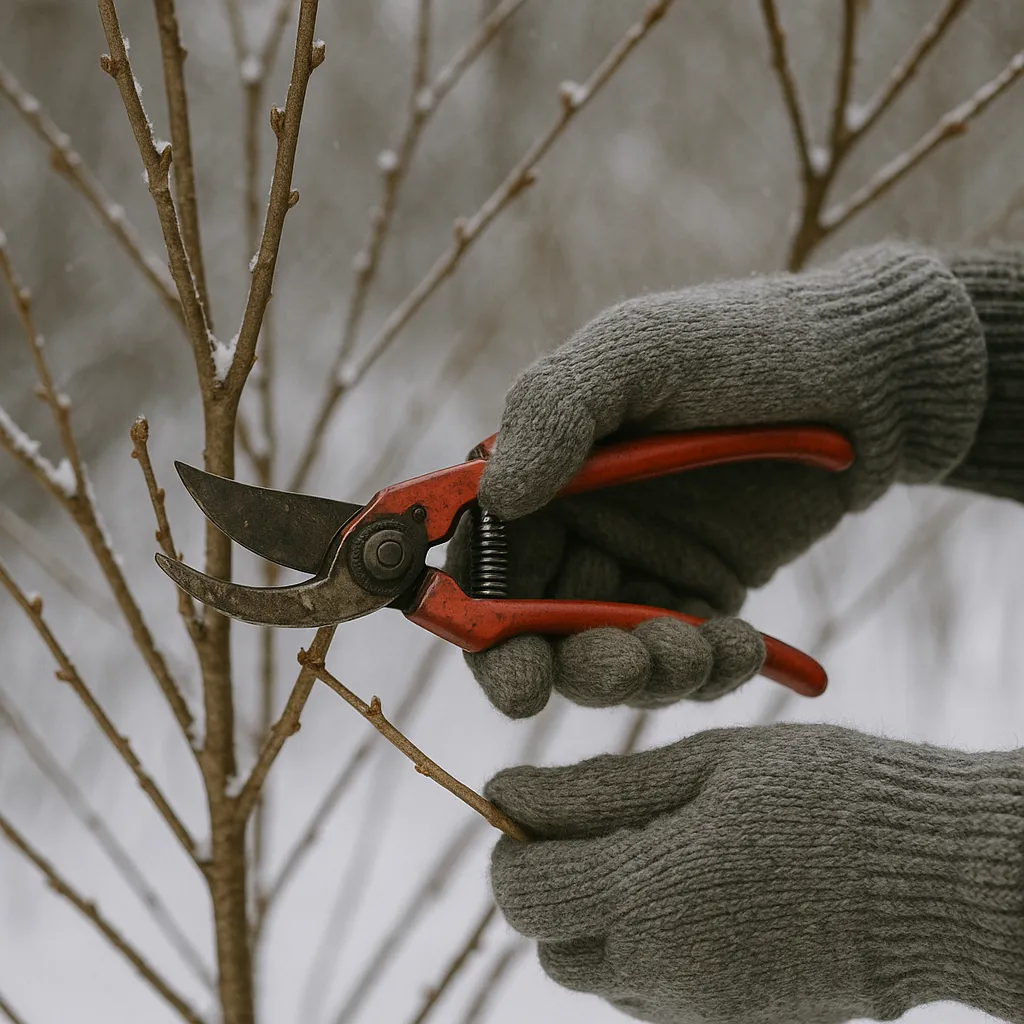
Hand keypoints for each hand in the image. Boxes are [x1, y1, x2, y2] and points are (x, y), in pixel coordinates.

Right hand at [448, 243, 984, 716]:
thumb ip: (555, 412)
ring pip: (608, 654)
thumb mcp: (639, 350)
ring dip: (643, 672)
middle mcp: (581, 524)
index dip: (481, 627)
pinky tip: (743, 647)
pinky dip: (706, 668)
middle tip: (618, 668)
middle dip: (566, 665)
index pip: (484, 561)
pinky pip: (684, 658)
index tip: (514, 674)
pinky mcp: (703, 594)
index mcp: (544, 469)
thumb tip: (494, 494)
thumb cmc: (745, 345)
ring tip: (693, 651)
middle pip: (536, 628)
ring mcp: (642, 563)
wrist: (868, 380)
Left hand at [486, 724, 1023, 1023]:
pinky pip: (653, 993)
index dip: (510, 847)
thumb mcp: (706, 766)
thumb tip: (506, 793)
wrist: (943, 877)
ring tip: (657, 852)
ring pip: (598, 974)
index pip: (520, 893)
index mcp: (649, 897)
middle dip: (551, 885)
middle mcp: (664, 973)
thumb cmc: (827, 797)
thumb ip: (596, 790)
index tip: (533, 806)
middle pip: (549, 945)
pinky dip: (645, 947)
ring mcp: (703, 1011)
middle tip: (599, 825)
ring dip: (597, 918)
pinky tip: (696, 893)